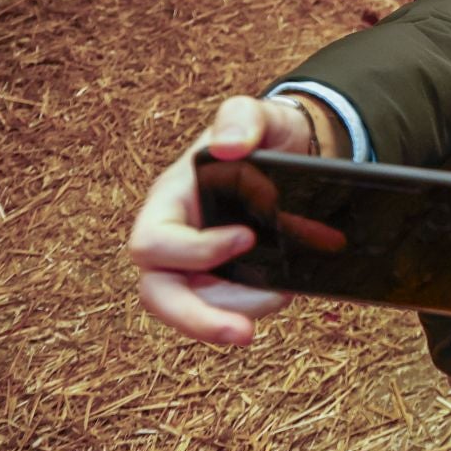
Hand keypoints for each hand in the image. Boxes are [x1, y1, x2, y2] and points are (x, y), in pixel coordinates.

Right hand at [127, 95, 310, 343]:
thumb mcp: (258, 116)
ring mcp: (199, 264)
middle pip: (160, 293)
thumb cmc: (265, 133)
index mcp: (169, 202)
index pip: (154, 243)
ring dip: (237, 314)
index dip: (195, 251)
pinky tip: (287, 292)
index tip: (248, 237)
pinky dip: (255, 306)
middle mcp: (177, 238)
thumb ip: (242, 119)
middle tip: (244, 333)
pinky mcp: (228, 279)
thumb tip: (227, 147)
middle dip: (197, 319)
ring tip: (282, 298)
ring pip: (197, 308)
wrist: (296, 151)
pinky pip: (228, 306)